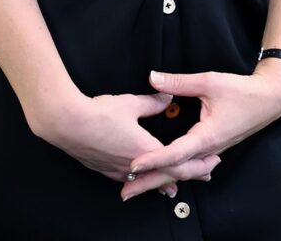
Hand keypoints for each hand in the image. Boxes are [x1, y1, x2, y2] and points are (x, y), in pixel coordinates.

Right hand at [31, 88, 220, 195]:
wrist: (68, 124)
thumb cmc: (100, 113)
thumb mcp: (131, 103)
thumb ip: (153, 102)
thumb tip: (168, 96)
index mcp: (146, 149)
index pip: (179, 163)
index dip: (197, 166)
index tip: (211, 165)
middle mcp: (135, 165)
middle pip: (167, 177)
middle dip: (188, 176)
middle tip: (204, 175)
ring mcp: (119, 170)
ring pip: (148, 181)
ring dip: (165, 181)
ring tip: (176, 184)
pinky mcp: (106, 170)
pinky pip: (130, 179)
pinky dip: (144, 180)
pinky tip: (142, 180)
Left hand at [120, 63, 280, 199]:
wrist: (269, 100)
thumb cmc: (243, 91)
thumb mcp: (209, 81)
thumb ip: (180, 82)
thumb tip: (153, 78)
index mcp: (207, 136)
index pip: (175, 153)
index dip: (153, 159)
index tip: (134, 164)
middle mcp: (208, 149)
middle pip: (175, 171)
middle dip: (149, 181)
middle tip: (125, 190)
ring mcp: (211, 150)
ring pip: (182, 171)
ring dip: (160, 178)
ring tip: (137, 185)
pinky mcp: (212, 147)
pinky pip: (190, 165)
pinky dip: (174, 171)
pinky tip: (164, 173)